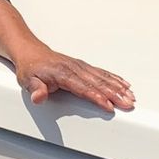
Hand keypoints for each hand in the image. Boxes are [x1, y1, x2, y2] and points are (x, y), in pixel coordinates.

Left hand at [11, 39, 134, 111]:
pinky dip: (114, 78)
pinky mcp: (83, 67)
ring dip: (118, 87)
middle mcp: (74, 68)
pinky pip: (101, 73)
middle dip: (114, 94)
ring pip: (102, 77)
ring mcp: (80, 66)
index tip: (108, 105)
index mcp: (62, 73)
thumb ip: (35, 89)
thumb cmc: (30, 68)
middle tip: (128, 104)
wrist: (31, 52)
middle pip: (97, 83)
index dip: (96, 97)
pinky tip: (124, 84)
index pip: (82, 87)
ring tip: (131, 97)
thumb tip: (38, 97)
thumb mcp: (27, 80)